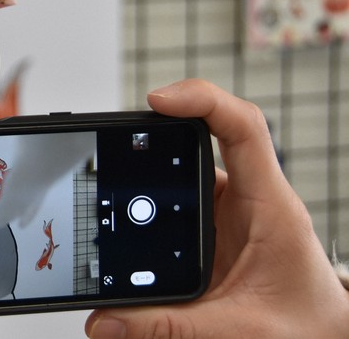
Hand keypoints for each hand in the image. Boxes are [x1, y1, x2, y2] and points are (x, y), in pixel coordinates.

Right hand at [85, 79, 348, 337]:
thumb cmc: (308, 328)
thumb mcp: (240, 329)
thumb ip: (171, 326)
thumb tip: (108, 319)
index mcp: (270, 208)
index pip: (242, 128)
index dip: (201, 100)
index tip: (158, 100)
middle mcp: (249, 199)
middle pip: (201, 139)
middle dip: (155, 135)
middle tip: (117, 142)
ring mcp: (229, 212)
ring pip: (183, 172)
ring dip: (149, 176)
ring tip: (112, 182)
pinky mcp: (212, 228)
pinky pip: (176, 200)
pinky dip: (148, 206)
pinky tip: (126, 221)